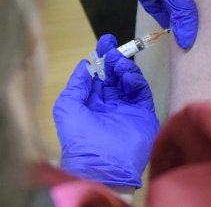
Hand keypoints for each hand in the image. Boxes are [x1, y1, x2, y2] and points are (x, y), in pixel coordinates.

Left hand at [54, 35, 158, 187]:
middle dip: (112, 59)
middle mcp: (109, 106)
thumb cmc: (79, 138)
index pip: (97, 77)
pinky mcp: (143, 114)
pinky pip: (141, 91)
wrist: (102, 166)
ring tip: (117, 59)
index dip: (99, 59)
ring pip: (127, 80)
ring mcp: (127, 110)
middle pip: (113, 76)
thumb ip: (76, 83)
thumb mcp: (67, 106)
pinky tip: (126, 73)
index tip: (103, 43)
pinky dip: (134, 78)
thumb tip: (85, 64)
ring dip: (122, 66)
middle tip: (111, 45)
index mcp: (89, 106)